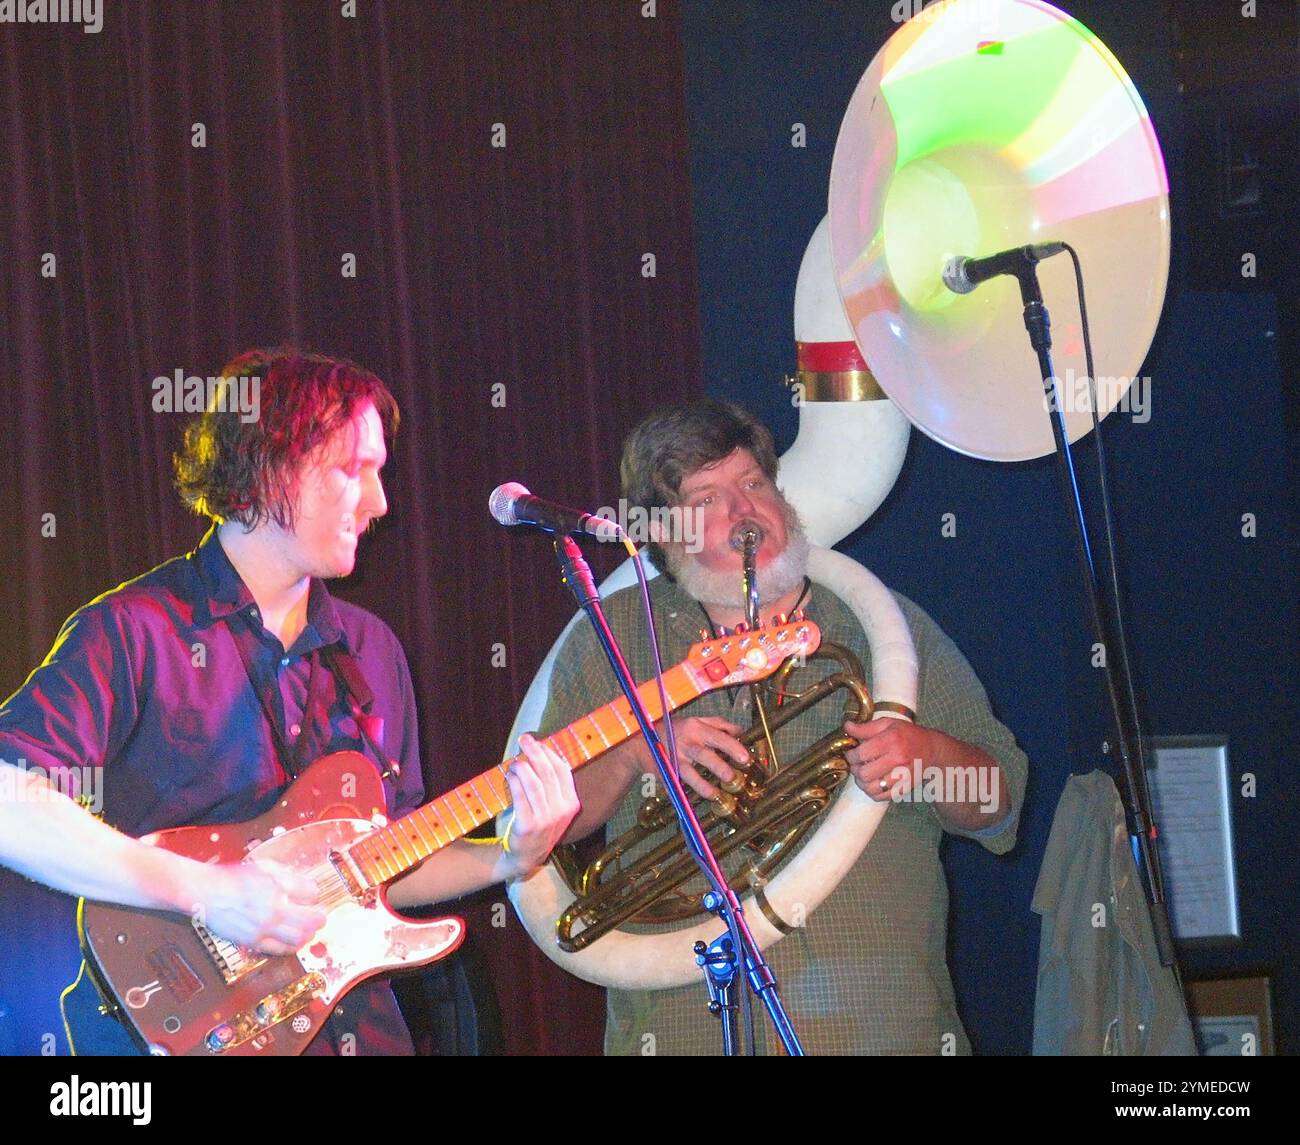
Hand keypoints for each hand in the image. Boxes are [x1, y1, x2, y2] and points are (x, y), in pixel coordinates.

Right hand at [190, 861, 325, 954]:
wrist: (205, 891)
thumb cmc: (231, 877)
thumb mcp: (264, 866)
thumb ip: (286, 875)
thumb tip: (304, 885)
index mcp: (278, 886)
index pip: (312, 893)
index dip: (315, 894)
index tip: (313, 896)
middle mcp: (274, 908)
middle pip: (312, 919)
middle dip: (320, 918)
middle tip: (320, 916)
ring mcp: (264, 927)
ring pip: (299, 937)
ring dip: (309, 934)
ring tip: (309, 930)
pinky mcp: (253, 941)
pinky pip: (280, 949)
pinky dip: (292, 947)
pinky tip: (293, 942)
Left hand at [500, 733, 581, 879]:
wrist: (527, 856)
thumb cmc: (538, 823)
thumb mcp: (554, 807)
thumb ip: (550, 784)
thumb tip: (537, 751)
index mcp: (571, 803)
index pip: (563, 770)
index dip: (549, 753)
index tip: (537, 742)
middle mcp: (561, 810)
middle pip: (548, 772)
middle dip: (535, 751)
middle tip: (523, 740)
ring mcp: (545, 819)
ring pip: (533, 783)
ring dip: (521, 767)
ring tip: (513, 763)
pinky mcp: (528, 825)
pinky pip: (520, 797)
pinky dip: (513, 781)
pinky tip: (509, 775)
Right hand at [659, 716, 750, 799]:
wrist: (641, 741)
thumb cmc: (673, 730)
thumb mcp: (695, 720)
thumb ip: (717, 724)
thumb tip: (739, 732)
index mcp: (695, 728)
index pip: (718, 736)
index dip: (733, 747)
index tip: (746, 758)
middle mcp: (685, 742)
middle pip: (704, 755)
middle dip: (719, 766)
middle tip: (732, 777)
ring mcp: (673, 758)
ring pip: (688, 773)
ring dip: (702, 785)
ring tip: (715, 795)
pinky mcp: (664, 771)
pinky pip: (674, 785)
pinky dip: (681, 795)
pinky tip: (690, 803)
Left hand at [843, 717, 940, 801]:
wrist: (931, 750)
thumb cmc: (908, 735)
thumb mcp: (888, 724)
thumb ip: (866, 727)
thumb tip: (847, 727)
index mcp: (892, 740)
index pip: (862, 754)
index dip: (851, 755)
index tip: (851, 753)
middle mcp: (898, 759)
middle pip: (864, 773)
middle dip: (855, 769)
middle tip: (856, 764)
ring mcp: (902, 776)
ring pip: (871, 788)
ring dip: (862, 782)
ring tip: (862, 775)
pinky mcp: (905, 788)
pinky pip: (882, 797)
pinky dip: (872, 792)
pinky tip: (872, 782)